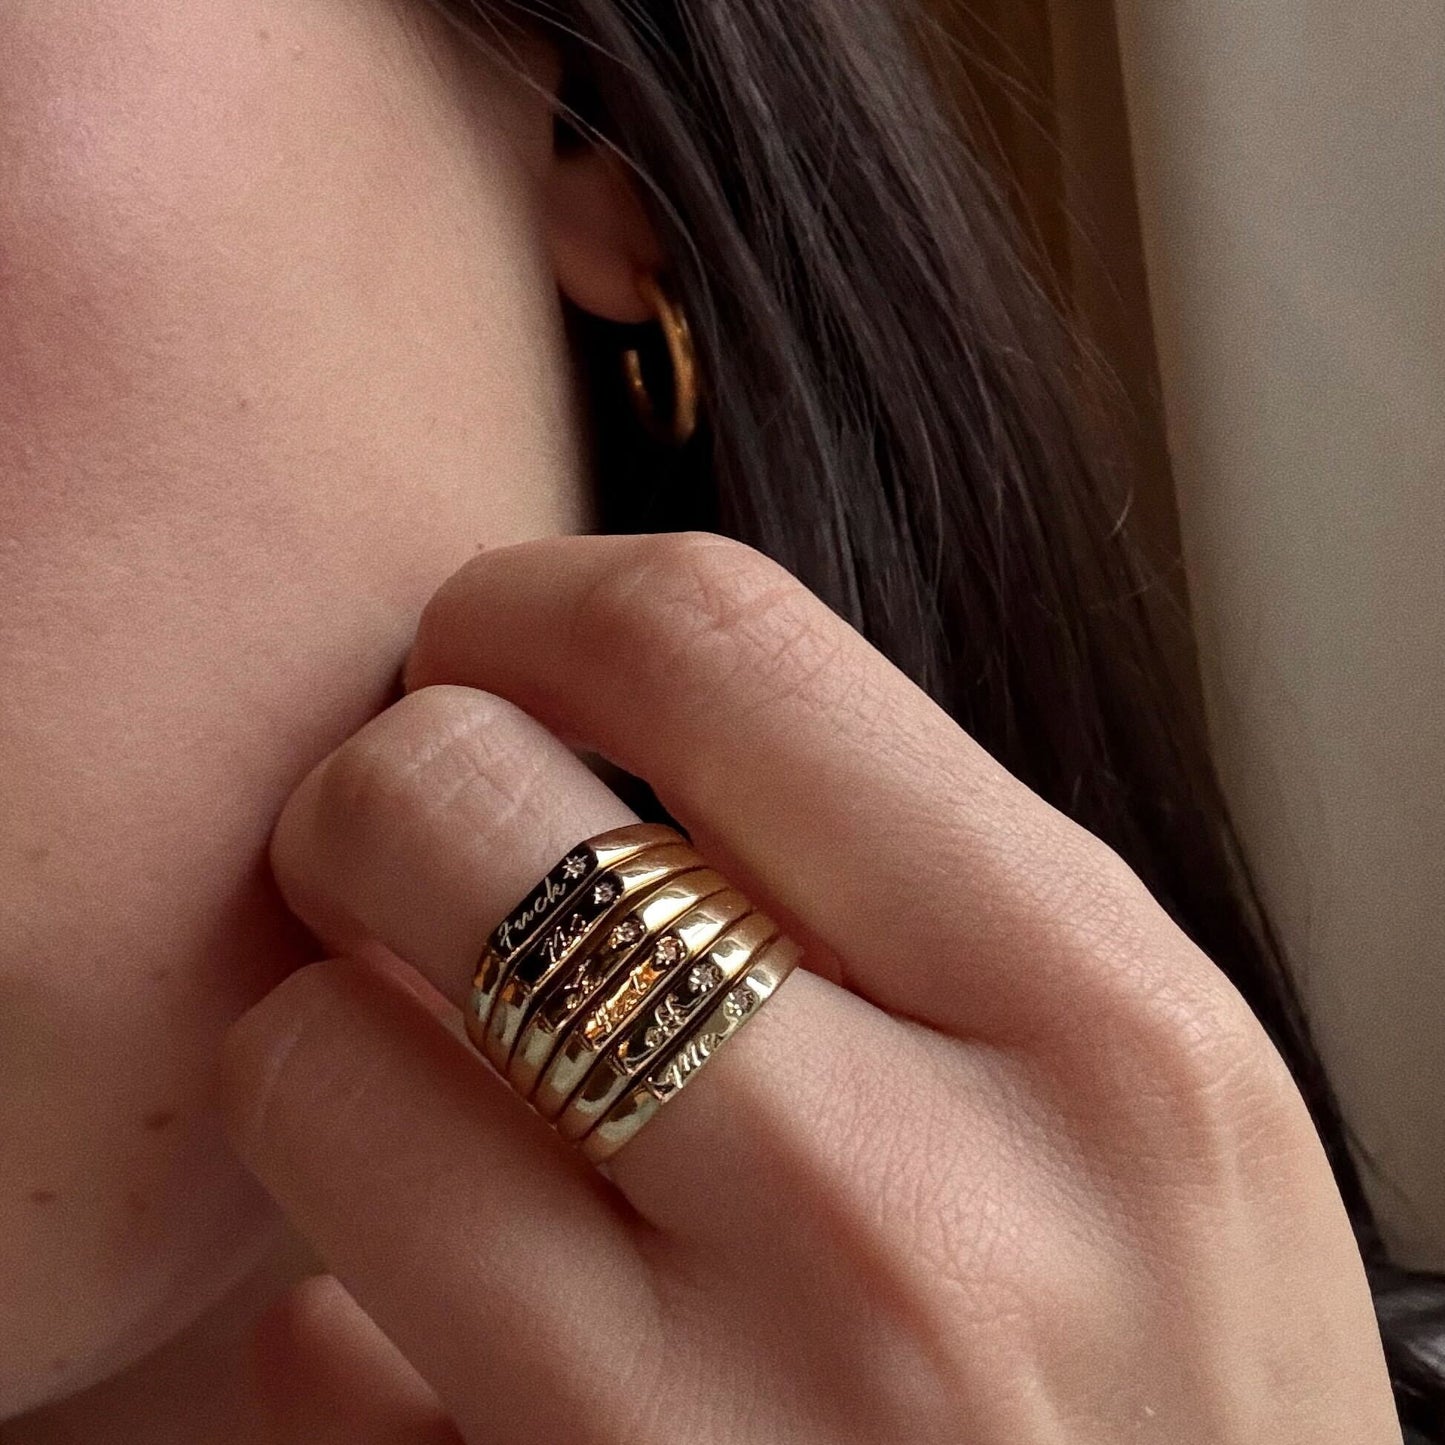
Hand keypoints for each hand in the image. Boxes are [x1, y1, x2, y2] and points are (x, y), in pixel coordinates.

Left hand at [220, 531, 1397, 1442]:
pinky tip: (472, 1337)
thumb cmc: (1171, 1378)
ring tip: (442, 1091)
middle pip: (444, 805)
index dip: (533, 600)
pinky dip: (352, 1315)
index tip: (489, 646)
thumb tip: (594, 716)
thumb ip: (897, 880)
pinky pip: (306, 1359)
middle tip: (417, 847)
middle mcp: (901, 1215)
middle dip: (381, 793)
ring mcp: (704, 1432)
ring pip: (309, 1068)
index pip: (706, 642)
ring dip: (334, 1047)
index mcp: (1094, 1022)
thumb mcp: (1134, 1079)